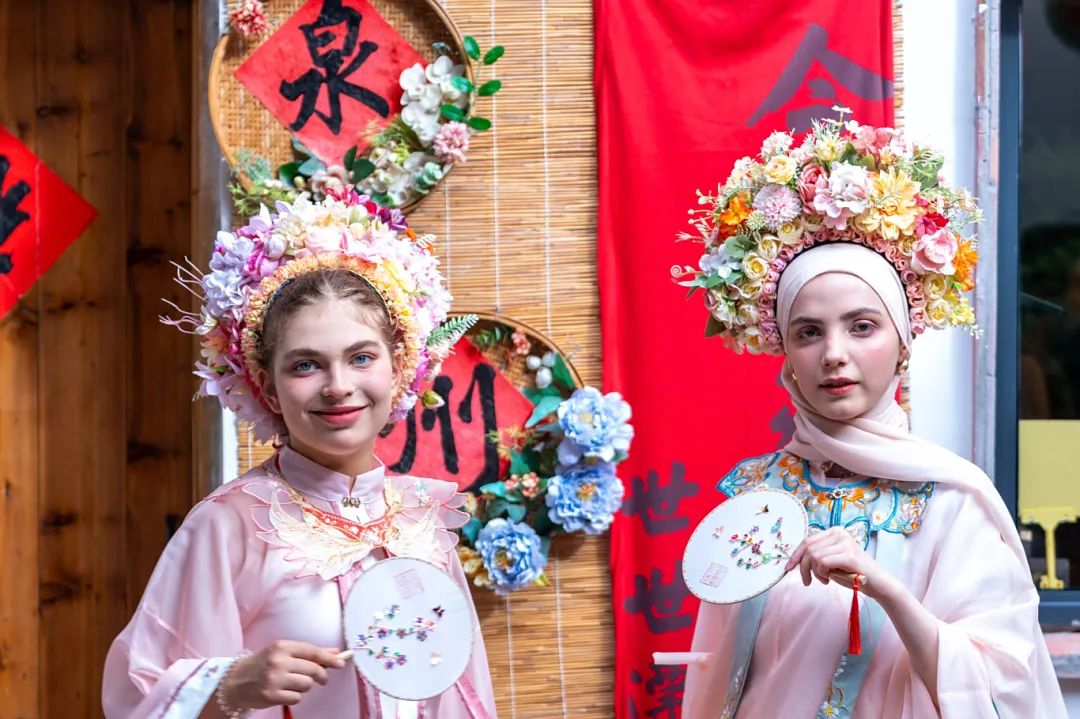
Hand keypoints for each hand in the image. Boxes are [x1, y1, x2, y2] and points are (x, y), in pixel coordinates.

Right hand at [220, 640, 345, 709]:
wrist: (234, 681)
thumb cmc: (262, 664)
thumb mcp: (282, 652)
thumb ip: (308, 652)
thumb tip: (335, 652)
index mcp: (282, 646)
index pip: (313, 652)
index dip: (330, 659)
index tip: (341, 663)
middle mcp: (278, 661)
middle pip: (313, 670)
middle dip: (320, 676)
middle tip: (321, 679)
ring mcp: (274, 679)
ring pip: (307, 685)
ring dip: (304, 686)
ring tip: (292, 683)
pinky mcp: (271, 695)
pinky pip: (297, 698)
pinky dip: (294, 696)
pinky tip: (284, 692)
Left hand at [784, 527, 894, 599]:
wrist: (877, 583)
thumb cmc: (852, 573)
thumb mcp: (831, 561)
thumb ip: (817, 555)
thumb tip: (795, 559)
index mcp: (835, 532)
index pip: (807, 541)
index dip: (795, 555)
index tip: (787, 568)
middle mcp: (840, 533)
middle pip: (808, 548)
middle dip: (803, 567)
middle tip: (807, 581)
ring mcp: (845, 543)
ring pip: (814, 556)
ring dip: (815, 573)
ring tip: (825, 580)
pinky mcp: (849, 555)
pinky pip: (822, 563)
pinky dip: (821, 574)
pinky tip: (829, 579)